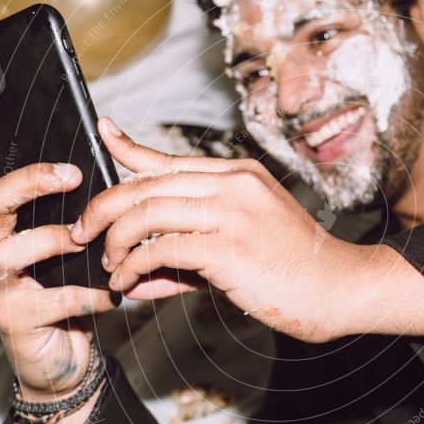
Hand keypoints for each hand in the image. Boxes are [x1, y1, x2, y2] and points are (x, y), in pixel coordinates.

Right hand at [0, 94, 117, 404]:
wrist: (62, 357)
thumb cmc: (67, 291)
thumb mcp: (72, 247)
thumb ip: (78, 211)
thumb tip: (106, 163)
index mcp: (4, 229)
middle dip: (30, 181)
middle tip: (72, 174)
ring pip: (11, 249)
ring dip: (54, 240)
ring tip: (86, 244)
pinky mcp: (17, 319)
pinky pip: (54, 298)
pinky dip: (89, 293)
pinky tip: (111, 295)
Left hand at [71, 118, 423, 342]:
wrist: (340, 289)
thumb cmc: (294, 270)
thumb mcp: (242, 245)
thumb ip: (186, 254)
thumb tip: (136, 275)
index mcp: (240, 175)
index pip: (171, 159)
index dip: (129, 148)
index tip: (101, 134)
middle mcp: (235, 184)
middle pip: (148, 183)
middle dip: (104, 209)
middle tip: (83, 233)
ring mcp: (234, 212)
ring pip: (149, 212)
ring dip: (116, 241)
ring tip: (108, 266)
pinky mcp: (230, 247)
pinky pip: (162, 248)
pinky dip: (135, 267)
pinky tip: (128, 285)